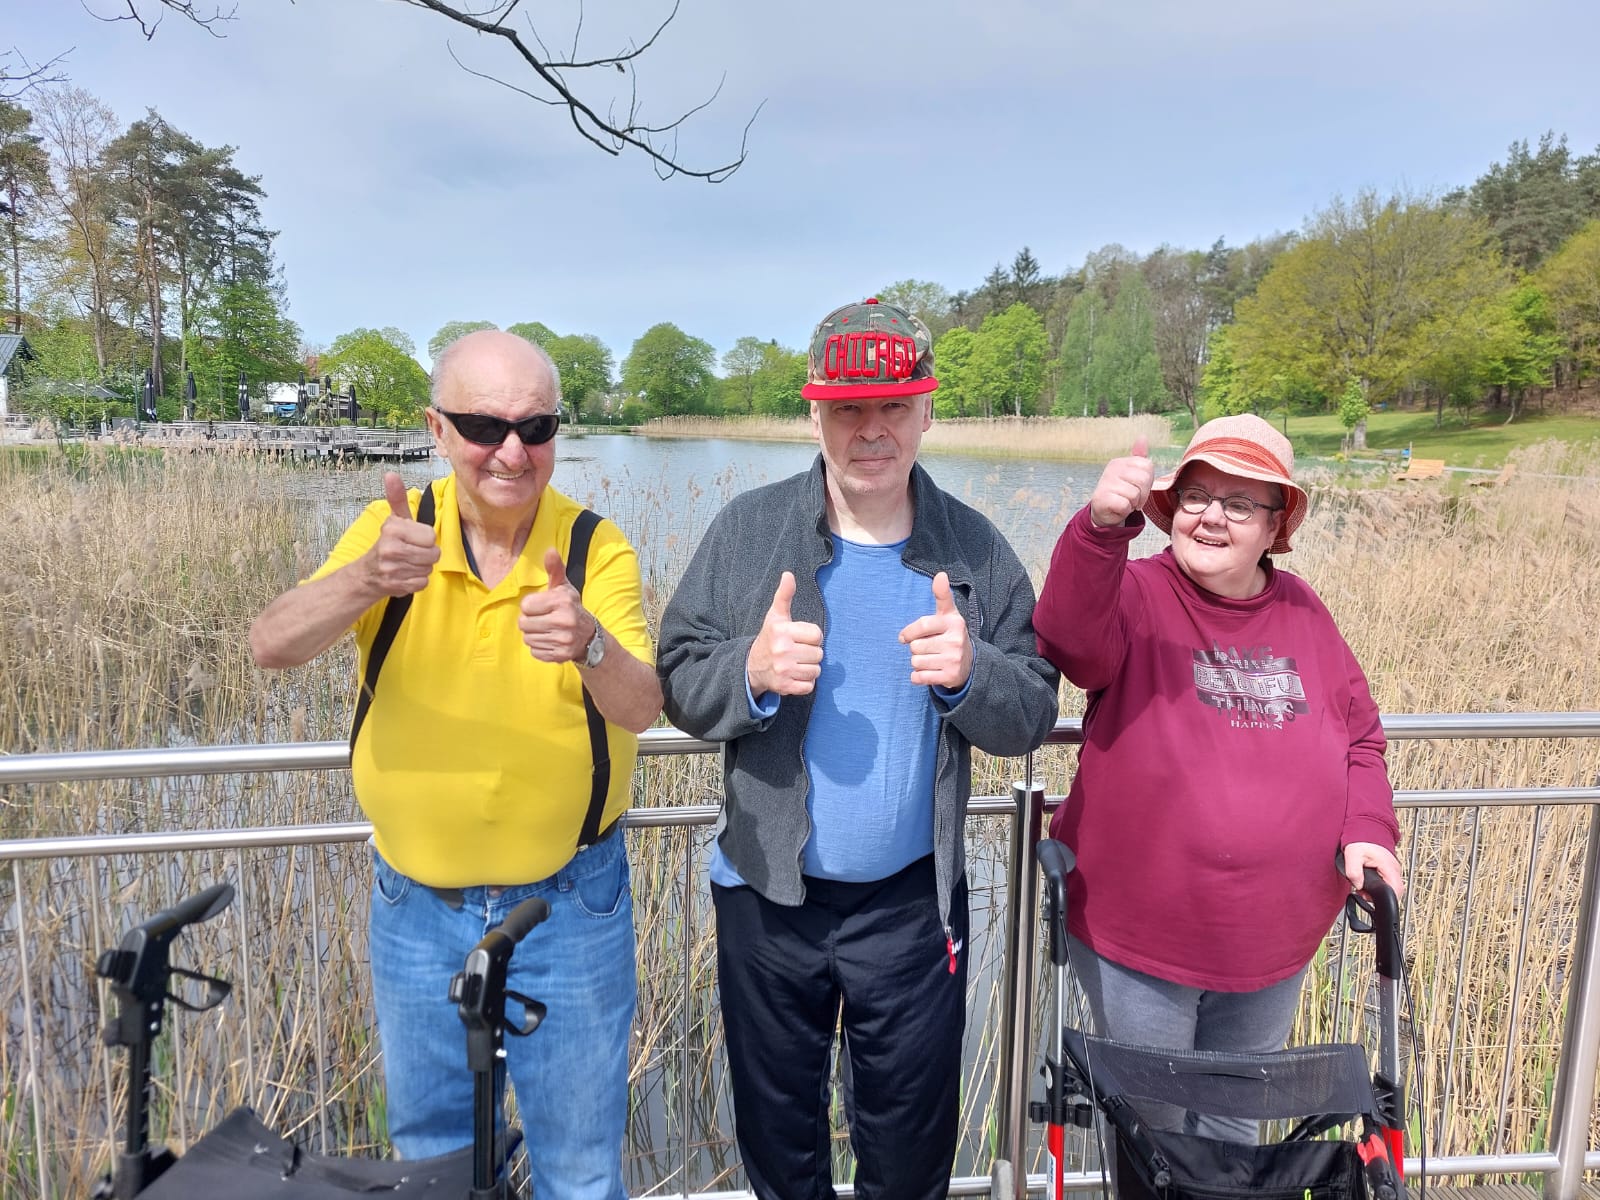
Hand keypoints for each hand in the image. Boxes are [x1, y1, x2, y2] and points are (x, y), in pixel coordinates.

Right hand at [364, 471, 439, 596]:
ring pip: (428, 569)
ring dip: (422, 567)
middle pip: (433, 554)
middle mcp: (390, 548)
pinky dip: (417, 581)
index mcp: (392, 529)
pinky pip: (422, 583)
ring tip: (407, 563)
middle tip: (412, 552)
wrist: (367, 574)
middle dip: (426, 555)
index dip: (425, 539)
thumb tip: (391, 474)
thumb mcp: (395, 519)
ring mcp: (392, 569)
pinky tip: (405, 575)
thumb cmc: (388, 543)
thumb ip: (397, 498)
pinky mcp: (396, 585)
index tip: (413, 539)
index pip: (430, 536)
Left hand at [519, 549, 593, 662]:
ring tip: (547, 630)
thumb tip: (549, 550)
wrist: (590, 636)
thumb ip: (555, 569)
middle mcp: (564, 621)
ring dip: (534, 635)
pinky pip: (535, 652)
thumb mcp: (564, 587)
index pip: (526, 606)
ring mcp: (563, 640)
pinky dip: (540, 648)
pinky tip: (551, 641)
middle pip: (524, 624)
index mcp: (562, 602)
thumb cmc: (570, 607)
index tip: (542, 607)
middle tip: (543, 619)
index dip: (531, 606)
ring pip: (528, 639)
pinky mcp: (560, 656)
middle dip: (530, 621)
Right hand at [746, 571, 823, 697]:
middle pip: (819, 654)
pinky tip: (794, 675)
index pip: (817, 635)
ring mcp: (783, 670)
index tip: (800, 638)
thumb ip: (784, 595)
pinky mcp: (785, 687)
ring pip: (816, 670)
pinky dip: (805, 683)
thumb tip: (788, 574)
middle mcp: (782, 651)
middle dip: (810, 653)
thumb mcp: (775, 616)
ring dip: (809, 668)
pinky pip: (810, 686)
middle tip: (796, 652)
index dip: (812, 637)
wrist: (752, 666)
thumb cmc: (770, 638)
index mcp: (782, 631)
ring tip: (795, 663)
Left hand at [899, 571, 971, 688]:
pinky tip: (929, 672)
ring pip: (916, 662)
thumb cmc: (951, 634)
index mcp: (954, 623)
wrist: (969, 664)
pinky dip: (918, 677)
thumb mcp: (949, 614)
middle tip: (928, 649)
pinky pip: (919, 677)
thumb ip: (942, 595)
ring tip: (931, 659)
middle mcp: (956, 641)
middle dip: (916, 648)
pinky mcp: (949, 677)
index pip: (923, 625)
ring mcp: (954, 660)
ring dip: (917, 663)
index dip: (909, 632)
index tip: (903, 637)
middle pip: (916, 646)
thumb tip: (940, 574)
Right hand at [1088, 436, 1155, 527]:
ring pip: (1135, 494)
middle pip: (1143, 479)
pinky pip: (1126, 505)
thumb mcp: (1131, 474)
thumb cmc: (1121, 493)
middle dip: (1143, 494)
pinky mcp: (1102, 498)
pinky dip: (1125, 510)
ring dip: (1133, 503)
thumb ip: (1139, 457)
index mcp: (1120, 462)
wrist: (1103, 512)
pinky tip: (1118, 508)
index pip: (1147, 466)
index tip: (1139, 487)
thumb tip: (1142, 437)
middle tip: (1133, 498)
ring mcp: (1106, 483)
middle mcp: (1112, 469)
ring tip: (1124, 502)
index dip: (1148, 481)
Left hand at [1341, 842, 1405, 899]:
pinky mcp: (1388, 870)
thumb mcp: (1353, 855)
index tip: (1371, 897)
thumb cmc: (1361, 840)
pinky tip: (1367, 882)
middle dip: (1378, 895)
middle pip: (1394, 891)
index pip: (1397, 889)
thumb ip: (1354, 871)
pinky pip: (1386, 882)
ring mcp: (1392, 869)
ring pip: (1390, 887)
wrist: (1365, 829)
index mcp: (1389, 866)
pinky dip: (1377, 885)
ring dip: (1377, 891)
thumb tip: (1358, 885)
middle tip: (1363, 892)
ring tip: (1363, 886)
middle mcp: (1394, 869)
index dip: (1386, 898)